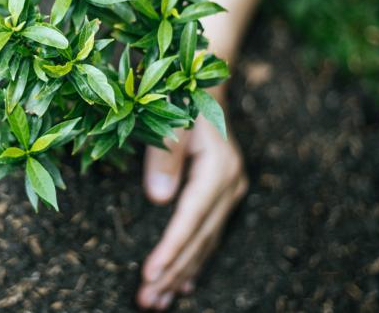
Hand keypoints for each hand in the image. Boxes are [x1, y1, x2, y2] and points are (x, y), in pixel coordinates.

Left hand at [136, 95, 247, 309]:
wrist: (205, 86)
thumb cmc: (182, 100)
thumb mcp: (170, 122)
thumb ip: (165, 159)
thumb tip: (159, 200)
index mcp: (218, 170)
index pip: (190, 220)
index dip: (170, 250)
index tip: (149, 275)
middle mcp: (230, 185)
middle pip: (199, 239)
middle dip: (172, 272)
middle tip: (147, 300)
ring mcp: (231, 192)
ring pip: (205, 242)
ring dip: (182, 273)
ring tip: (159, 301)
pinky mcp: (225, 195)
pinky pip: (209, 236)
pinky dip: (195, 261)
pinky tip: (184, 285)